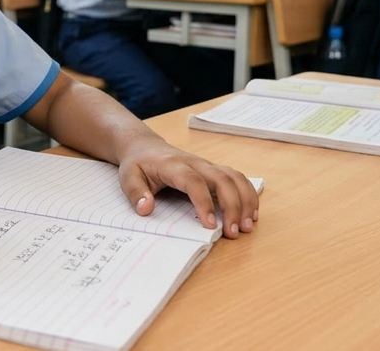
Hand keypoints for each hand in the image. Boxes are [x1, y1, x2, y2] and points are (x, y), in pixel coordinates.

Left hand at [117, 143, 258, 238]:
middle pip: (222, 179)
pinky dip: (248, 194)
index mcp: (173, 166)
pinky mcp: (214, 170)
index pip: (193, 182)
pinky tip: (251, 213)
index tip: (210, 226)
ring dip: (245, 200)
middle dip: (232, 206)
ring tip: (248, 226)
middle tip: (235, 232)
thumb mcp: (128, 177)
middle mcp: (195, 163)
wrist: (145, 146)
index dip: (204, 203)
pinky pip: (237, 178)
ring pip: (234, 177)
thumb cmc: (138, 164)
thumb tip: (146, 209)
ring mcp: (207, 165)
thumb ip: (136, 193)